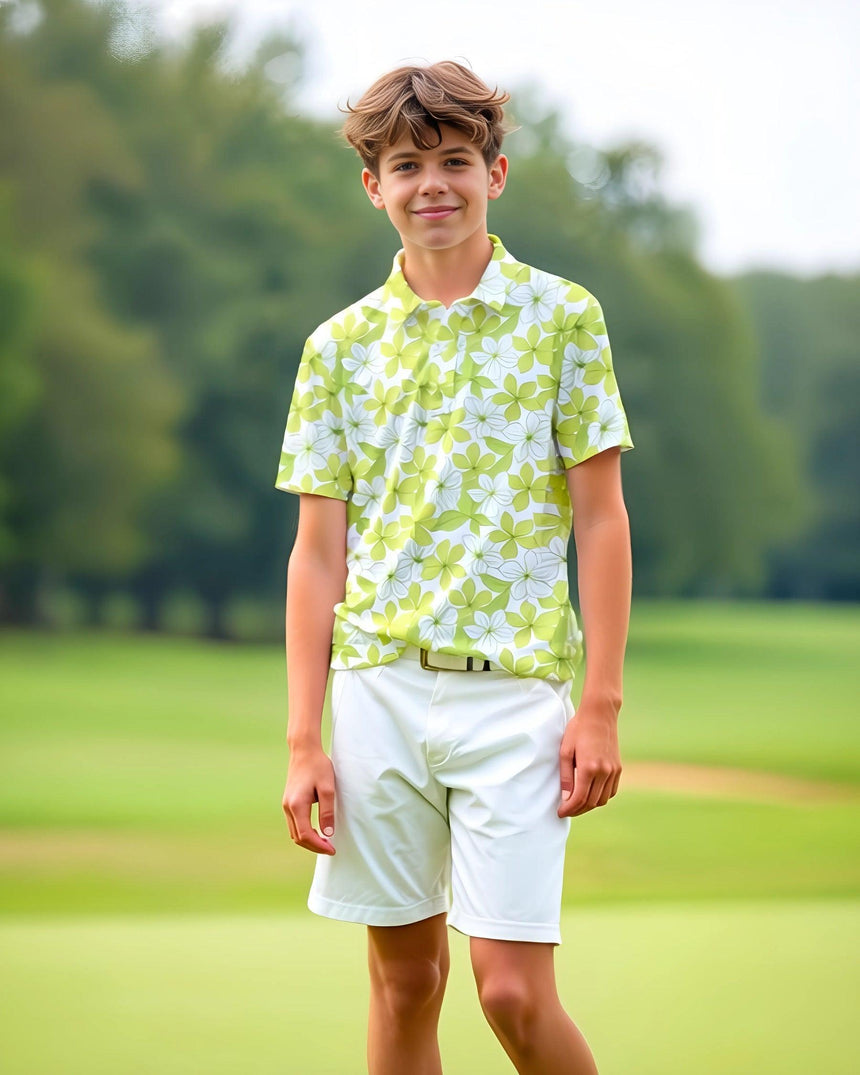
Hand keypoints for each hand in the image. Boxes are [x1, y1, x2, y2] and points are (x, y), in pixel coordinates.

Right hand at [282, 746, 336, 853]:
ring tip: (325, 841)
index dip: (319, 846)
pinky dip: (304, 832)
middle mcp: (288, 807)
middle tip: (330, 848)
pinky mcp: (288, 802)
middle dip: (314, 846)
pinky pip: (294, 824)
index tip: (332, 849)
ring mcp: (286, 805)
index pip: (306, 835)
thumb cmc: (318, 766)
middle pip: (298, 837)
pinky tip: (317, 830)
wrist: (304, 750)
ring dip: (309, 840)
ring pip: (294, 832)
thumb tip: (328, 834)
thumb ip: (327, 812)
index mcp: (297, 805)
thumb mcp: (327, 788)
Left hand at [557, 701, 621, 817]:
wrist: (600, 714)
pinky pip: (611, 791)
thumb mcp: (565, 751)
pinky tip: (591, 794)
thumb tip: (565, 798)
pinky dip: (601, 797)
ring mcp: (614, 770)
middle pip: (591, 802)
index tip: (560, 812)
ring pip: (603, 799)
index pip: (579, 798)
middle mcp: (604, 771)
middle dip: (577, 810)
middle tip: (566, 810)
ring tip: (577, 804)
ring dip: (590, 805)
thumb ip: (565, 776)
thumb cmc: (578, 729)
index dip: (569, 809)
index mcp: (589, 767)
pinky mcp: (618, 768)